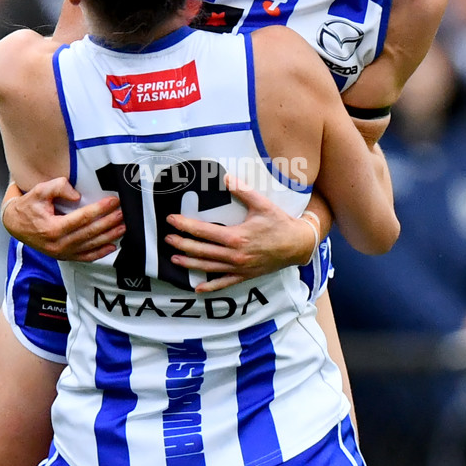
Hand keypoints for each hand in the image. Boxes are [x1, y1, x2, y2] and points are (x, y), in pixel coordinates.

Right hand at [2, 177, 123, 260]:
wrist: (14, 224)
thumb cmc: (28, 205)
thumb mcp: (39, 191)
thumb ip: (58, 187)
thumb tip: (77, 195)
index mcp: (52, 227)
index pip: (82, 217)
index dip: (100, 209)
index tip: (113, 201)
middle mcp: (58, 244)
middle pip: (90, 232)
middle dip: (108, 222)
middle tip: (123, 213)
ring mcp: (61, 252)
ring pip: (90, 246)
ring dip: (108, 237)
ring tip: (123, 227)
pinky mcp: (63, 256)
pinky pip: (85, 257)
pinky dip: (99, 253)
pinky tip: (112, 246)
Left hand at [165, 174, 315, 292]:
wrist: (298, 245)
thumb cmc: (280, 224)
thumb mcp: (262, 204)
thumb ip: (243, 191)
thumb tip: (226, 177)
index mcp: (237, 236)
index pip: (203, 231)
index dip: (185, 225)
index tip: (171, 220)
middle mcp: (235, 254)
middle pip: (201, 250)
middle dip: (182, 244)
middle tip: (167, 238)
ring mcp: (239, 267)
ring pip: (209, 267)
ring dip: (189, 264)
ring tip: (174, 259)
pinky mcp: (245, 275)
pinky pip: (224, 283)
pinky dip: (210, 286)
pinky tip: (197, 288)